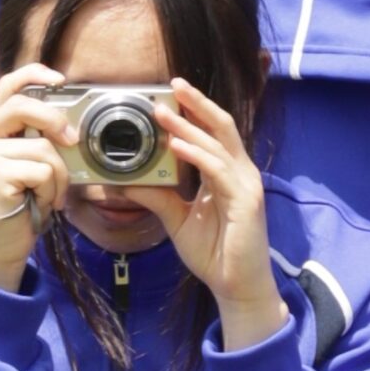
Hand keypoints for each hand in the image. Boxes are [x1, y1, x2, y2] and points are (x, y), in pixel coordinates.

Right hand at [0, 62, 72, 288]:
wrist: (2, 246)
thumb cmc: (21, 203)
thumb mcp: (30, 163)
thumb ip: (39, 137)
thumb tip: (72, 120)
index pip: (8, 85)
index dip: (34, 74)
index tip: (61, 80)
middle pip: (22, 105)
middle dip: (55, 120)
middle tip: (72, 140)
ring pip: (41, 145)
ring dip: (58, 174)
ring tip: (48, 192)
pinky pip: (42, 169)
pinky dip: (52, 188)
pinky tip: (41, 203)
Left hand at [146, 79, 286, 348]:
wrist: (236, 286)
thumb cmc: (214, 253)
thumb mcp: (177, 220)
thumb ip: (156, 197)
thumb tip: (124, 182)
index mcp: (227, 173)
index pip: (213, 132)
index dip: (194, 110)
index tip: (170, 94)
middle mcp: (240, 172)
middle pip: (222, 126)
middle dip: (198, 103)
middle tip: (173, 84)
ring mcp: (245, 184)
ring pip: (218, 142)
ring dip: (189, 125)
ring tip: (163, 111)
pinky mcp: (245, 200)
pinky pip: (218, 170)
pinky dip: (197, 154)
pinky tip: (176, 145)